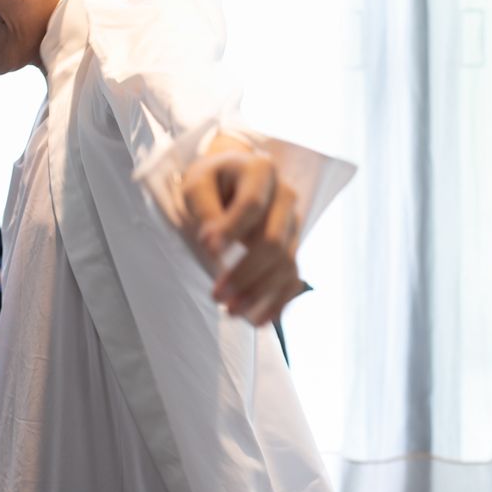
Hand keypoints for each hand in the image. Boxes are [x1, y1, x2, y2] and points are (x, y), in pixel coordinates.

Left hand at [180, 141, 303, 325]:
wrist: (231, 179)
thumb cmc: (211, 181)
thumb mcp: (198, 184)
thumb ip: (205, 209)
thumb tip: (212, 245)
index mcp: (261, 171)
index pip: (252, 204)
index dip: (232, 229)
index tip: (208, 250)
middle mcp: (285, 196)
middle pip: (273, 240)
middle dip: (246, 272)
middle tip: (216, 295)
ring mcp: (293, 223)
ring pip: (286, 263)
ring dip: (260, 292)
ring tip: (231, 311)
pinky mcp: (293, 246)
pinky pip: (293, 277)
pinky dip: (279, 301)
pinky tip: (259, 320)